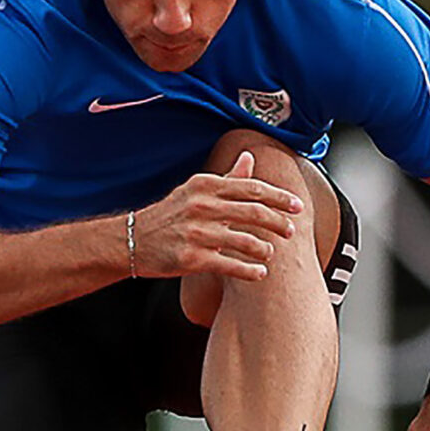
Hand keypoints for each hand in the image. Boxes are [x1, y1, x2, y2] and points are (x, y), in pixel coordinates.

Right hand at [135, 151, 302, 281]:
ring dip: (264, 249)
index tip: (296, 206)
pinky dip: (249, 271)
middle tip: (290, 231)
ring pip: (245, 240)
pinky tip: (260, 273)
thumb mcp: (196, 190)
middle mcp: (203, 206)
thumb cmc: (169, 215)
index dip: (279, 197)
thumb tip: (249, 157)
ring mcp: (197, 233)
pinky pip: (230, 265)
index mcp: (207, 186)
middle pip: (253, 212)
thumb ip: (227, 177)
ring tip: (270, 253)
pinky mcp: (192, 258)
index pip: (252, 188)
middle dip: (278, 222)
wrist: (133, 240)